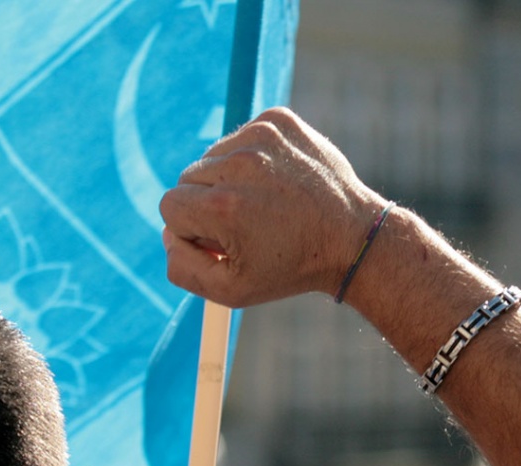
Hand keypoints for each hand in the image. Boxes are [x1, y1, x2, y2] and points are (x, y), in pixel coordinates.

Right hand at [159, 107, 387, 306]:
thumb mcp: (232, 290)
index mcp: (222, 206)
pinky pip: (241, 137)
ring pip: (214, 156)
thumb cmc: (291, 267)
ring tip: (267, 202)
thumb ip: (183, 268)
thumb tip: (167, 235)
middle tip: (248, 222)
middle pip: (189, 178)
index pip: (170, 206)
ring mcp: (261, 137)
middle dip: (208, 202)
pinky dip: (252, 157)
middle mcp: (239, 165)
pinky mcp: (278, 120)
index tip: (224, 239)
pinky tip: (279, 181)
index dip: (194, 229)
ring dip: (230, 178)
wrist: (352, 237)